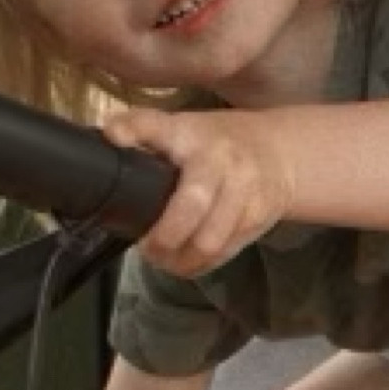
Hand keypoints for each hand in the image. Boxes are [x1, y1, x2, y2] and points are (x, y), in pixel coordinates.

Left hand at [103, 106, 294, 276]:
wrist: (282, 152)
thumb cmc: (218, 142)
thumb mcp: (184, 127)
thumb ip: (148, 136)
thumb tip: (106, 144)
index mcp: (190, 133)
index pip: (158, 125)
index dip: (134, 129)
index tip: (113, 135)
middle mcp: (219, 159)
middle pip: (191, 204)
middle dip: (164, 237)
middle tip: (147, 249)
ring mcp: (243, 190)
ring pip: (210, 240)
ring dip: (181, 260)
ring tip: (164, 261)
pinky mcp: (258, 217)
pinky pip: (225, 252)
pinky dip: (201, 264)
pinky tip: (186, 262)